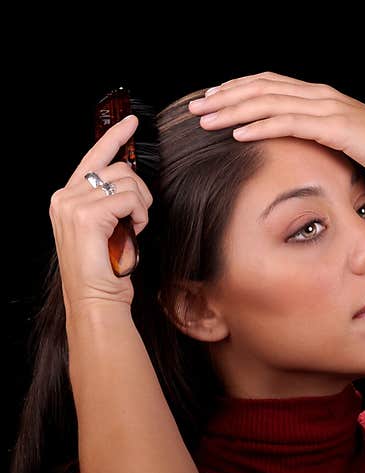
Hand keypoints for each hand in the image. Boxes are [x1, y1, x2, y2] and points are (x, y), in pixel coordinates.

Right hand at [49, 115, 153, 312]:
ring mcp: (73, 204)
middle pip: (118, 169)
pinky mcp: (88, 215)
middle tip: (138, 220)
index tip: (131, 122)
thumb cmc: (107, 270)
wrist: (95, 299)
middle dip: (140, 192)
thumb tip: (130, 181)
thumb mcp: (107, 229)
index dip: (114, 138)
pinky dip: (140, 216)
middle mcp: (64, 196)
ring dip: (141, 206)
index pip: (93, 157)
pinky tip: (133, 233)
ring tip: (133, 230)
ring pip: (127, 182)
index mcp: (66, 198)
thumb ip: (109, 203)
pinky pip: (131, 199)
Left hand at [187, 71, 364, 188]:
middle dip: (225, 96)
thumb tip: (299, 143)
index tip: (212, 98)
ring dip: (233, 110)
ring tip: (206, 120)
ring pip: (269, 103)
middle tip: (196, 107)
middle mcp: (320, 95)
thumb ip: (321, 134)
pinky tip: (238, 133)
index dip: (238, 88)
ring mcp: (327, 108)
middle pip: (261, 88)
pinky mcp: (333, 128)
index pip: (270, 84)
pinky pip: (288, 124)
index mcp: (322, 95)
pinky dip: (260, 126)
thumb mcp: (346, 139)